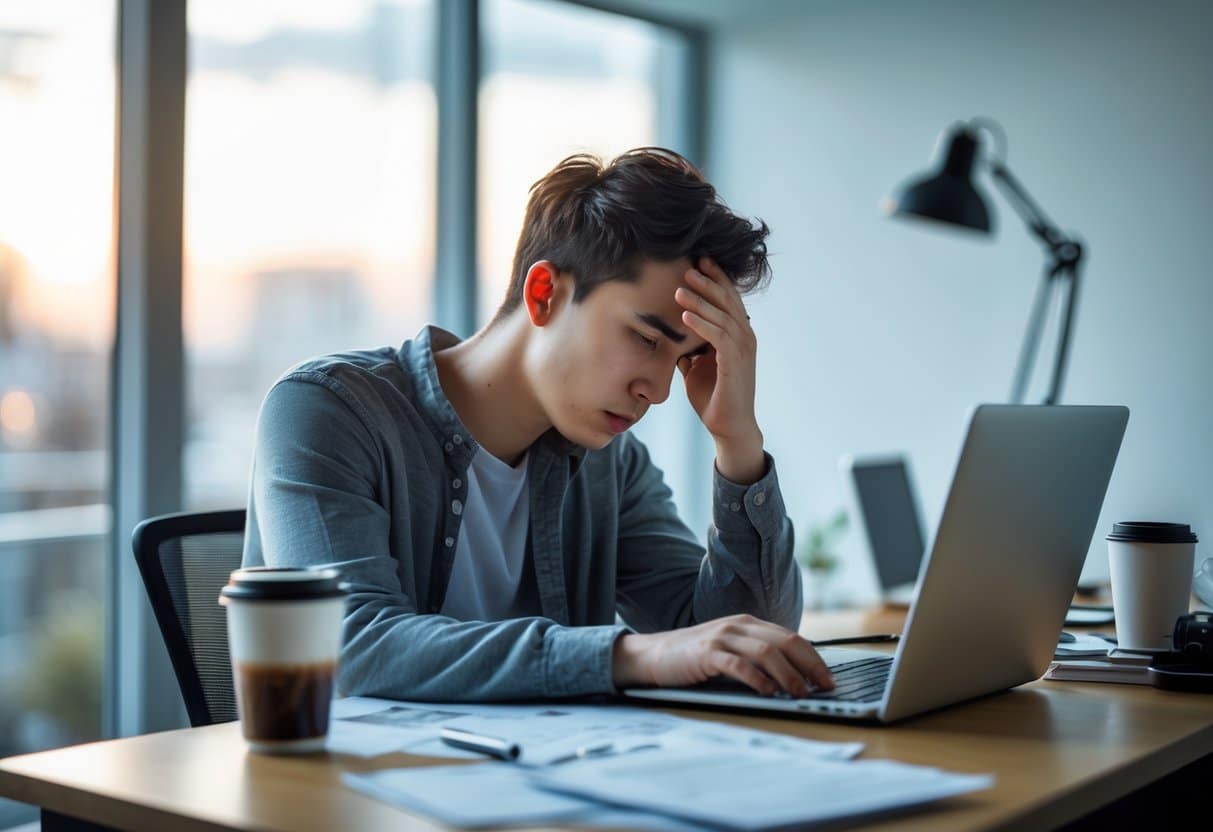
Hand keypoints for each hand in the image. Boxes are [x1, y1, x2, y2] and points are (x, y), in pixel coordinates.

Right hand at [612, 614, 834, 696]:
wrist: (655, 655)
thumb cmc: (696, 658)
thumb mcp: (731, 650)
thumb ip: (757, 656)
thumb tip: (795, 678)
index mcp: (748, 623)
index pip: (791, 638)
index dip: (814, 658)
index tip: (828, 679)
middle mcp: (738, 626)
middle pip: (785, 642)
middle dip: (810, 666)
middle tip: (824, 687)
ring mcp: (722, 637)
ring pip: (767, 652)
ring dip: (789, 675)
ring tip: (800, 694)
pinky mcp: (707, 653)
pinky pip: (739, 664)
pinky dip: (758, 678)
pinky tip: (768, 692)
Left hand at [675, 257, 763, 482]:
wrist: (728, 427)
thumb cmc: (715, 397)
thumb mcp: (697, 366)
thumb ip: (691, 348)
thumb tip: (673, 335)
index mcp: (738, 335)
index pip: (728, 299)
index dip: (715, 279)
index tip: (698, 262)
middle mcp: (745, 338)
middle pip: (727, 301)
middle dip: (708, 282)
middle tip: (688, 266)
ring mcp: (743, 350)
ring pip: (722, 317)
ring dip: (700, 301)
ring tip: (680, 289)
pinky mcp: (735, 364)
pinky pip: (719, 338)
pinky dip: (702, 325)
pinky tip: (685, 317)